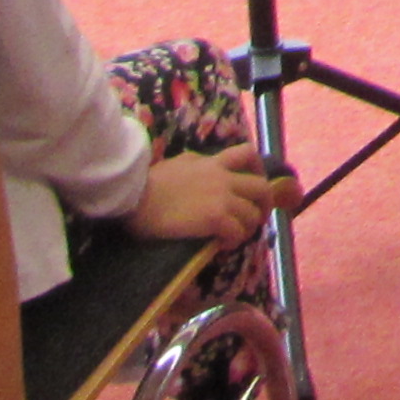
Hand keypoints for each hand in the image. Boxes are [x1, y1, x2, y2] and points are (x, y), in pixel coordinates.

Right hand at [132, 144, 295, 250]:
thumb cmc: (146, 182)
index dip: (257, 170)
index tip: (253, 185)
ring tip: (236, 236)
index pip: (247, 154)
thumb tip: (199, 169)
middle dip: (265, 203)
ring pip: (253, 213)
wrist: (134, 195)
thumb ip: (194, 165)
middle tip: (256, 217)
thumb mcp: (177, 164)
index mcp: (212, 161)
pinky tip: (222, 246)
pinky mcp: (215, 218)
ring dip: (248, 227)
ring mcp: (221, 197)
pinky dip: (234, 241)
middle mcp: (222, 177)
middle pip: (261, 186)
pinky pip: (237, 231)